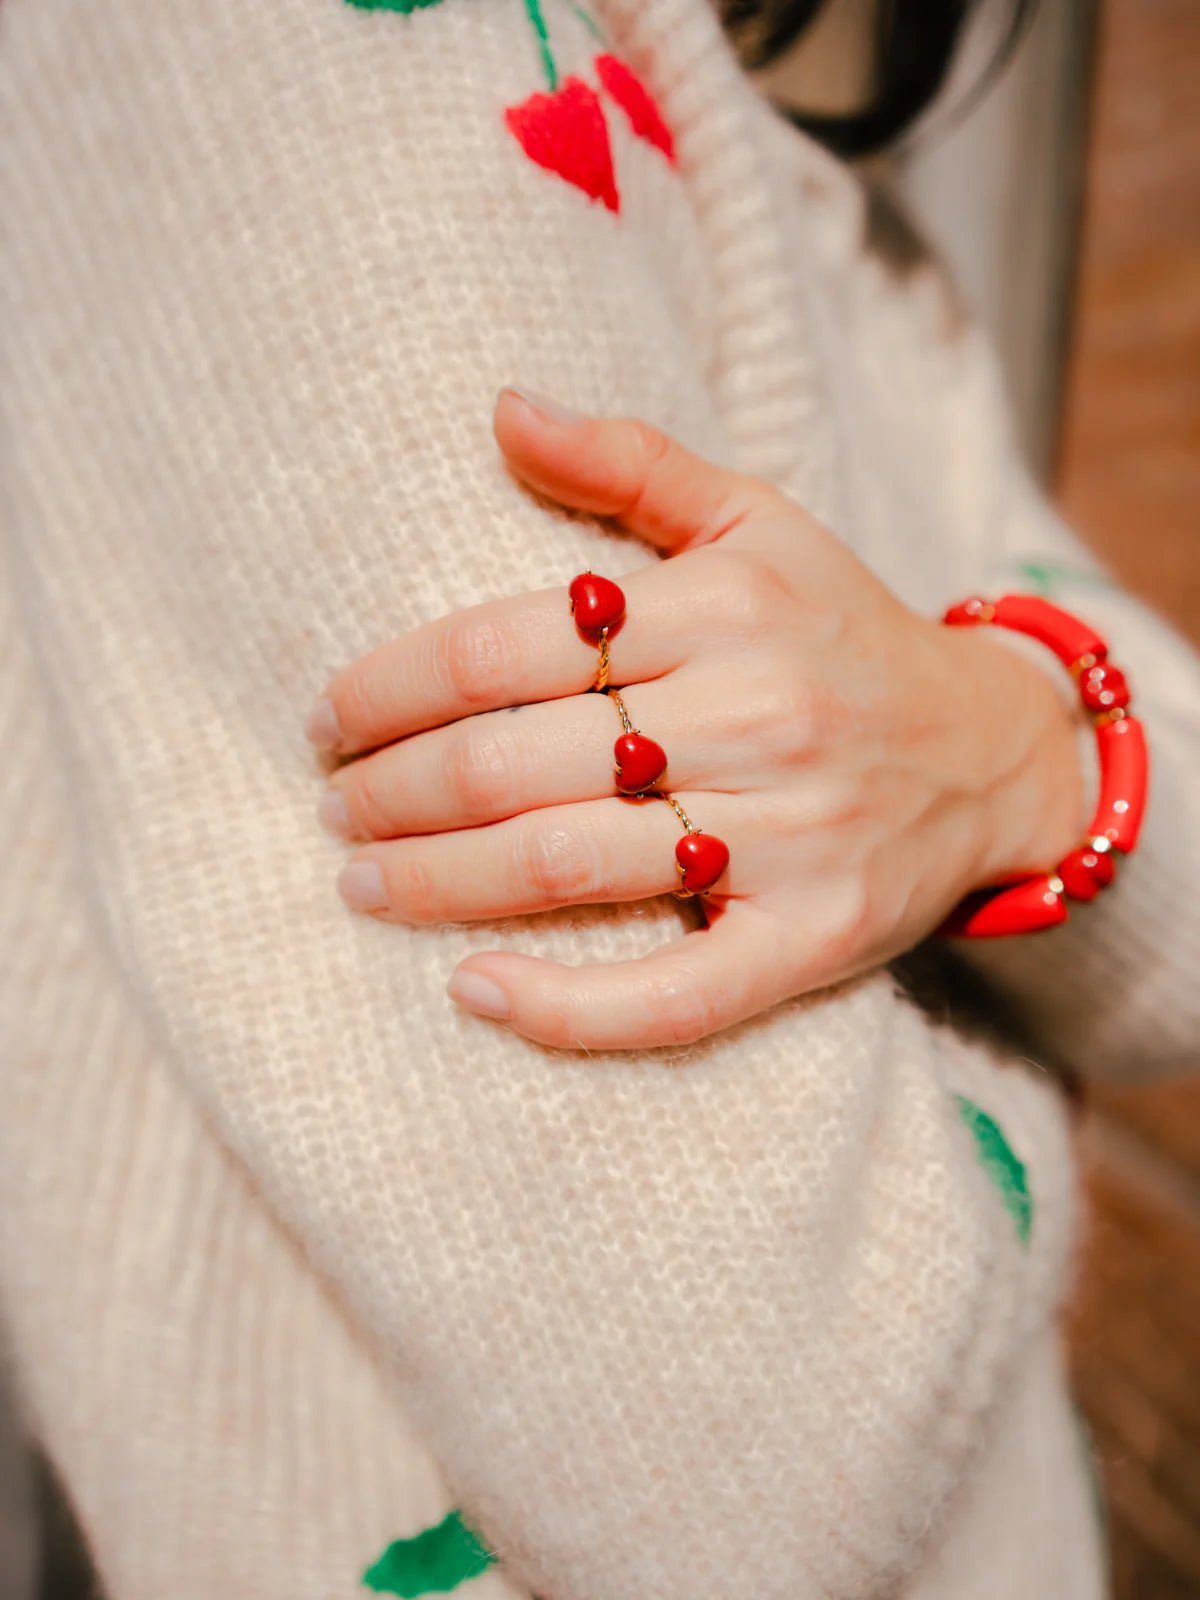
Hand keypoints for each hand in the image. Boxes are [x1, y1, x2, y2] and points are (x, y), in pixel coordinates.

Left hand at [306, 389, 1082, 1048]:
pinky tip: (474, 993)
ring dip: (435, 882)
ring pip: (566, 866)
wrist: (994, 751)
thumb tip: (502, 406)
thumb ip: (631, 463)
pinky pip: (672, 994)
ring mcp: (788, 838)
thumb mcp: (758, 520)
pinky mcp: (810, 938)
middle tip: (333, 807)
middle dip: (392, 790)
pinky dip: (563, 1007)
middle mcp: (756, 716)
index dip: (391, 686)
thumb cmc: (844, 630)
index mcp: (725, 608)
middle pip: (516, 760)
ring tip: (361, 882)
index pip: (504, 644)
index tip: (332, 717)